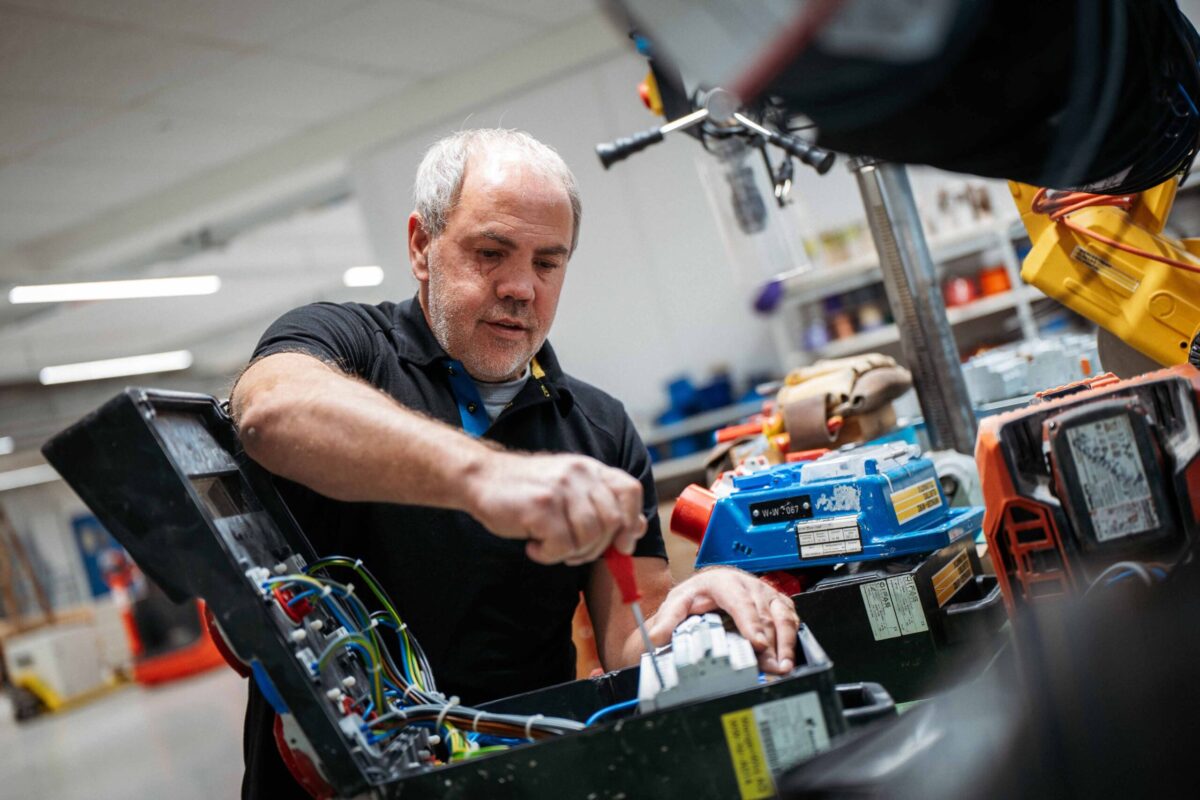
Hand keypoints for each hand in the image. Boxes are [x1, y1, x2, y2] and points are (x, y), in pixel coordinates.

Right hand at [466, 450, 646, 565]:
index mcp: (590, 469)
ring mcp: (561, 489)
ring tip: (551, 547)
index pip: (630, 490)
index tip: (622, 544)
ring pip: (590, 537)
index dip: (632, 521)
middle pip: (613, 521)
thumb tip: (638, 528)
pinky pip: (563, 546)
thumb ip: (602, 506)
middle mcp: (580, 474)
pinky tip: (534, 547)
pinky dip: (549, 555)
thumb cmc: (526, 491)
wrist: (481, 478)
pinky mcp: (542, 507)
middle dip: (596, 548)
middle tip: (572, 551)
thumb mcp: (569, 491)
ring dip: (571, 553)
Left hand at [645, 567, 799, 673]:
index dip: (751, 623)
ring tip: (784, 667)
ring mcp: (766, 594)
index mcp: (724, 582)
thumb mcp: (677, 603)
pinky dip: (792, 639)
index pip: (741, 602)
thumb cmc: (696, 594)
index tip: (757, 643)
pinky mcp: (777, 603)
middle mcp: (749, 585)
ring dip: (786, 644)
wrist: (708, 587)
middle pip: (765, 615)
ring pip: (783, 616)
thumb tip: (655, 638)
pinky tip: (788, 658)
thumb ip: (667, 620)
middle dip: (770, 644)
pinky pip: (790, 619)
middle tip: (770, 667)